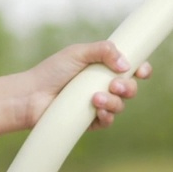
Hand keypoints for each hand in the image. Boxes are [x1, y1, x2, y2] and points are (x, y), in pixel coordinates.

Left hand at [0, 40, 151, 133]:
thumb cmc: (51, 72)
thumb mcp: (77, 53)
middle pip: (130, 88)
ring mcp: (97, 104)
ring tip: (96, 98)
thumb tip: (125, 63)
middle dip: (129, 87)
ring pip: (120, 105)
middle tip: (115, 85)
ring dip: (114, 102)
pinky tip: (96, 110)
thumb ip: (102, 50)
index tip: (142, 70)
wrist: (31, 95)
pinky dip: (106, 116)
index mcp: (102, 68)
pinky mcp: (90, 121)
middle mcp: (102, 85)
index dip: (141, 69)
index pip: (130, 69)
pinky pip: (108, 121)